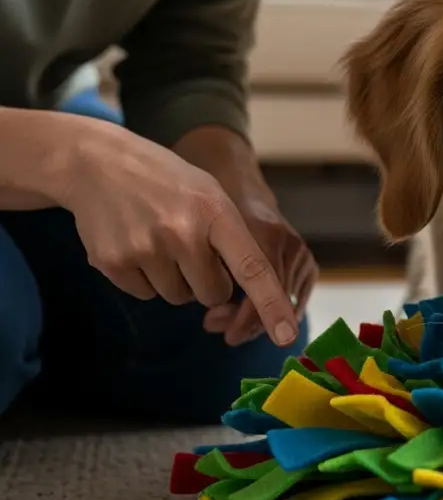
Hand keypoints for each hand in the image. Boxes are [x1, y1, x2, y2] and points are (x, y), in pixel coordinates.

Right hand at [57, 119, 299, 346]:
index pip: (252, 267)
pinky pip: (145, 295)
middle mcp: (182, 233)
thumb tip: (248, 291)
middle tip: (192, 248)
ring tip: (161, 240)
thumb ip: (231, 237)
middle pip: (213, 294)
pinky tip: (136, 244)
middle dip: (209, 282)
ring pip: (179, 298)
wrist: (98, 164)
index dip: (271, 303)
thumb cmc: (168, 182)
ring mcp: (145, 249)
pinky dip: (146, 278)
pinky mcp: (112, 263)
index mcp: (215, 212)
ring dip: (176, 279)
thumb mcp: (210, 192)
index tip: (287, 335)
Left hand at [203, 191, 317, 345]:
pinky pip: (294, 302)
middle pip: (275, 302)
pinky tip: (250, 314)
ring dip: (257, 319)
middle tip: (213, 324)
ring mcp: (304, 255)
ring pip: (285, 306)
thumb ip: (213, 276)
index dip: (246, 319)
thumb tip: (213, 320)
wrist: (244, 193)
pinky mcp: (310, 266)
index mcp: (268, 236)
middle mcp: (292, 246)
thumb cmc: (219, 215)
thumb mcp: (210, 240)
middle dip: (246, 322)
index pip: (263, 289)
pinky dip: (273, 313)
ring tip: (227, 319)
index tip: (227, 335)